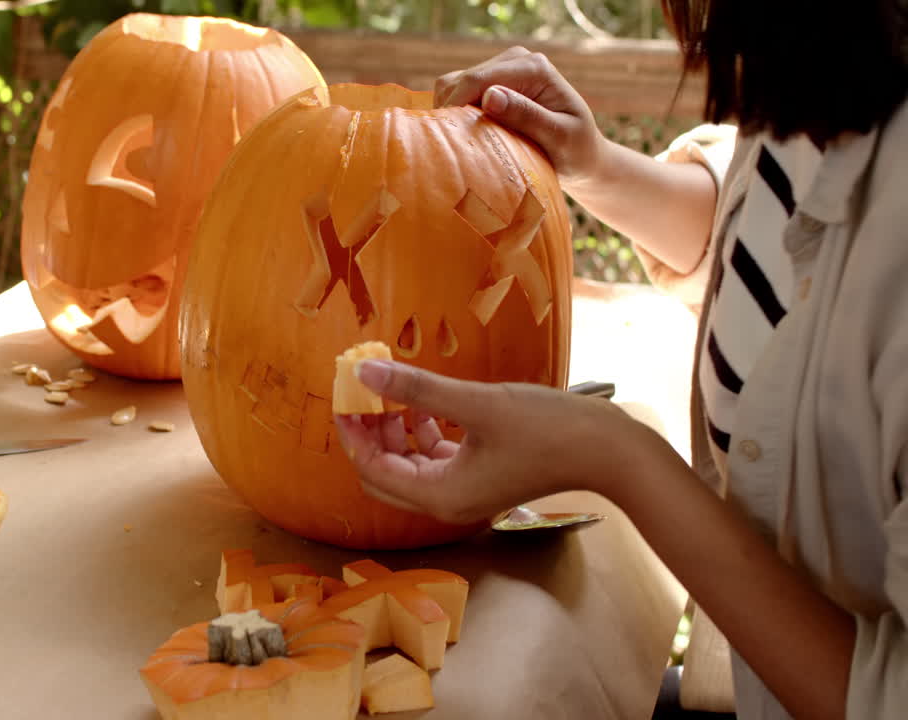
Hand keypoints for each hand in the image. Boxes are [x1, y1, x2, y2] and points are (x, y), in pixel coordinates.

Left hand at [333, 360, 648, 525]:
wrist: (608, 450)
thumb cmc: (547, 428)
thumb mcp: (475, 402)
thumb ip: (417, 389)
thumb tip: (365, 370)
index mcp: (439, 494)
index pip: (372, 468)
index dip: (352, 431)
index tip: (343, 393)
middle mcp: (447, 502)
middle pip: (384, 472)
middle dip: (368, 432)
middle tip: (360, 391)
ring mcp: (465, 492)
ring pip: (409, 465)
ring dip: (394, 430)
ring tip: (389, 388)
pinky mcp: (481, 477)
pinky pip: (435, 459)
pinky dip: (422, 432)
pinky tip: (422, 402)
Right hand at [434, 46, 605, 188]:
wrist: (581, 154)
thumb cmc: (576, 150)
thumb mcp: (559, 137)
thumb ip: (526, 116)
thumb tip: (490, 97)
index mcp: (533, 68)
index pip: (478, 80)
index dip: (457, 109)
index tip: (452, 142)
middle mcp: (515, 60)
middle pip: (460, 80)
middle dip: (452, 113)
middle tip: (458, 148)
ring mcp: (501, 69)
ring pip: (451, 85)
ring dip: (450, 114)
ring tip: (461, 142)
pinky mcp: (490, 82)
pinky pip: (454, 92)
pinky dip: (452, 114)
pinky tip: (464, 135)